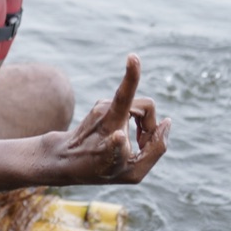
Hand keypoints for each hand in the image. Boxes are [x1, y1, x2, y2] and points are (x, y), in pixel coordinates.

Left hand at [36, 54, 169, 185]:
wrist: (63, 161)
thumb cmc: (98, 169)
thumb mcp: (133, 172)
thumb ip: (156, 148)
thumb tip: (167, 122)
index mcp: (111, 125)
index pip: (124, 96)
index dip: (131, 77)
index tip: (132, 57)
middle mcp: (104, 110)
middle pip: (146, 107)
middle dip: (151, 126)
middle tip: (141, 145)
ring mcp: (101, 106)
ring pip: (139, 109)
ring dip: (143, 128)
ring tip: (132, 145)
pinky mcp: (101, 105)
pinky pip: (129, 110)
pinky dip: (134, 125)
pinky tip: (124, 140)